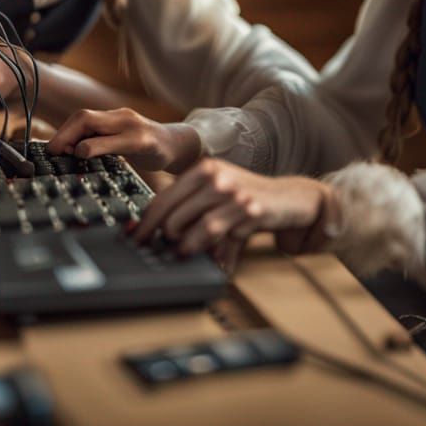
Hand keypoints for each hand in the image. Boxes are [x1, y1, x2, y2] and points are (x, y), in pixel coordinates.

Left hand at [46, 107, 202, 173]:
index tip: (54, 152)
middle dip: (64, 136)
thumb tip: (69, 154)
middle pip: (84, 117)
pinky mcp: (145, 141)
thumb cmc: (145, 147)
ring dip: (76, 142)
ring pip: (95, 125)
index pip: (80, 117)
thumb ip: (100, 143)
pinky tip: (89, 156)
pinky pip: (117, 142)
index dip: (63, 132)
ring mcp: (133, 127)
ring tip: (71, 156)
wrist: (179, 145)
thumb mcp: (121, 142)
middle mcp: (121, 117)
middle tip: (55, 155)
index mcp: (113, 117)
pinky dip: (98, 148)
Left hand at [133, 158, 337, 272]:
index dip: (145, 223)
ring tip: (183, 253)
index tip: (134, 239)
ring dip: (183, 246)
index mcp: (203, 168)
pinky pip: (216, 235)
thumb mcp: (217, 194)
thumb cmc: (247, 197)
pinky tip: (205, 257)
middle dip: (162, 238)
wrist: (290, 197)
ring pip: (191, 226)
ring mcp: (232, 193)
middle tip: (163, 250)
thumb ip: (188, 208)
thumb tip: (151, 231)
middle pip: (171, 214)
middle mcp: (215, 176)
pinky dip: (206, 251)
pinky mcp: (249, 211)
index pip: (162, 197)